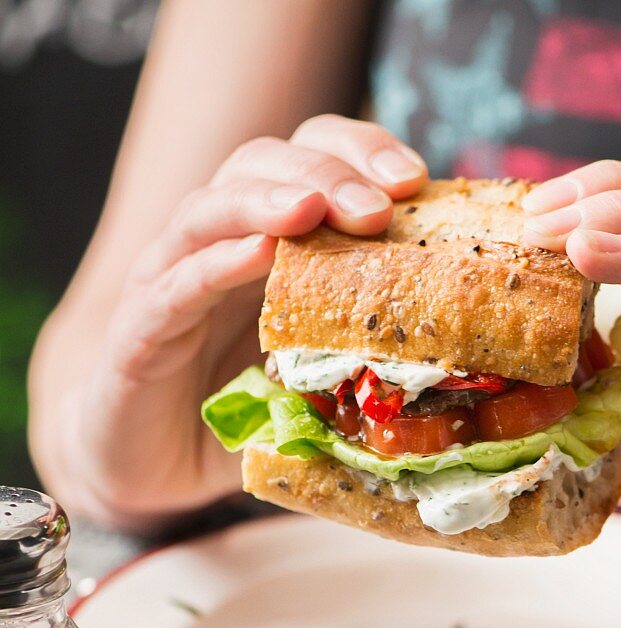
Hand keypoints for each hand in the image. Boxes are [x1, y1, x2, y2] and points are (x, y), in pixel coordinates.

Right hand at [65, 116, 425, 526]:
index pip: (312, 161)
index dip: (360, 153)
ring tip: (313, 207)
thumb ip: (369, 366)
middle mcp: (219, 245)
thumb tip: (467, 379)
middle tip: (379, 205)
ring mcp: (173, 280)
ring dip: (268, 199)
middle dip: (328, 172)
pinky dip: (214, 264)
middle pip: (266, 164)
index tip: (414, 180)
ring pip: (212, 209)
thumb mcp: (318, 386)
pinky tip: (256, 254)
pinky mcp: (140, 330)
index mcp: (269, 244)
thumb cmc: (239, 419)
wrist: (148, 467)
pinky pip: (175, 285)